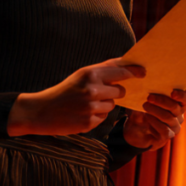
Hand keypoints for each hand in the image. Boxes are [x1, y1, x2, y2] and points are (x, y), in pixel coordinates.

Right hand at [8, 58, 144, 136]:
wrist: (41, 111)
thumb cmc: (64, 91)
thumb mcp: (81, 75)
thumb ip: (103, 70)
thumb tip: (126, 63)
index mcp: (90, 74)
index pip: (120, 71)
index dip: (134, 71)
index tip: (143, 71)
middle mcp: (92, 89)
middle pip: (121, 90)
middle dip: (114, 92)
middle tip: (99, 93)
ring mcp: (91, 107)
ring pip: (113, 105)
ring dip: (104, 105)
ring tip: (87, 104)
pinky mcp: (89, 122)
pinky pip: (104, 117)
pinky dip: (97, 116)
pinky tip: (83, 114)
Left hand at [123, 89, 185, 149]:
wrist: (138, 127)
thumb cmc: (147, 108)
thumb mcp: (149, 99)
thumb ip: (154, 93)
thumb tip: (149, 86)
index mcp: (179, 105)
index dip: (181, 95)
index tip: (172, 92)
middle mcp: (180, 116)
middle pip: (174, 107)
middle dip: (161, 101)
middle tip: (149, 97)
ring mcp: (175, 127)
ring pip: (168, 118)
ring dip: (155, 111)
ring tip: (145, 106)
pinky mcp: (167, 136)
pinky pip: (163, 130)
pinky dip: (154, 122)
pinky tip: (147, 117)